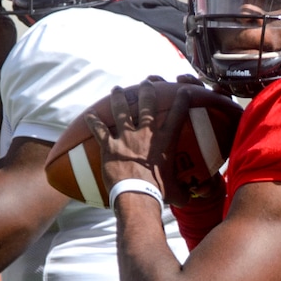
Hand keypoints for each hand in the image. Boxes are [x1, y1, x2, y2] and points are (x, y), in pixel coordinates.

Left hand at [85, 79, 195, 207]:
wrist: (136, 195)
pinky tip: (89, 114)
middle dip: (146, 91)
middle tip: (145, 82)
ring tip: (117, 89)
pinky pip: (100, 130)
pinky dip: (93, 122)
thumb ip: (185, 191)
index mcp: (165, 141)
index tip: (184, 90)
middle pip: (147, 105)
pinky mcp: (109, 146)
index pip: (177, 115)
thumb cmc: (159, 193)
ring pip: (121, 111)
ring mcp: (126, 138)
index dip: (182, 100)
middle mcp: (146, 134)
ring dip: (119, 98)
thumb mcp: (177, 192)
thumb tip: (191, 197)